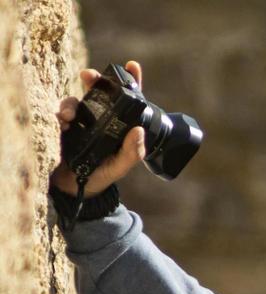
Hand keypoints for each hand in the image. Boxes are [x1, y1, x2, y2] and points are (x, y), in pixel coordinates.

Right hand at [50, 60, 146, 196]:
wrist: (78, 188)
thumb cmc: (103, 174)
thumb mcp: (122, 166)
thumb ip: (133, 152)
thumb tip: (139, 130)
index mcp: (118, 124)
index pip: (127, 100)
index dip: (130, 81)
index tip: (132, 66)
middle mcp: (100, 117)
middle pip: (98, 91)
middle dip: (94, 79)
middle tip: (90, 76)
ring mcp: (81, 120)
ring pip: (76, 101)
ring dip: (71, 103)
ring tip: (70, 116)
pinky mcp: (64, 126)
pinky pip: (60, 114)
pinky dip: (60, 114)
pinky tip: (63, 122)